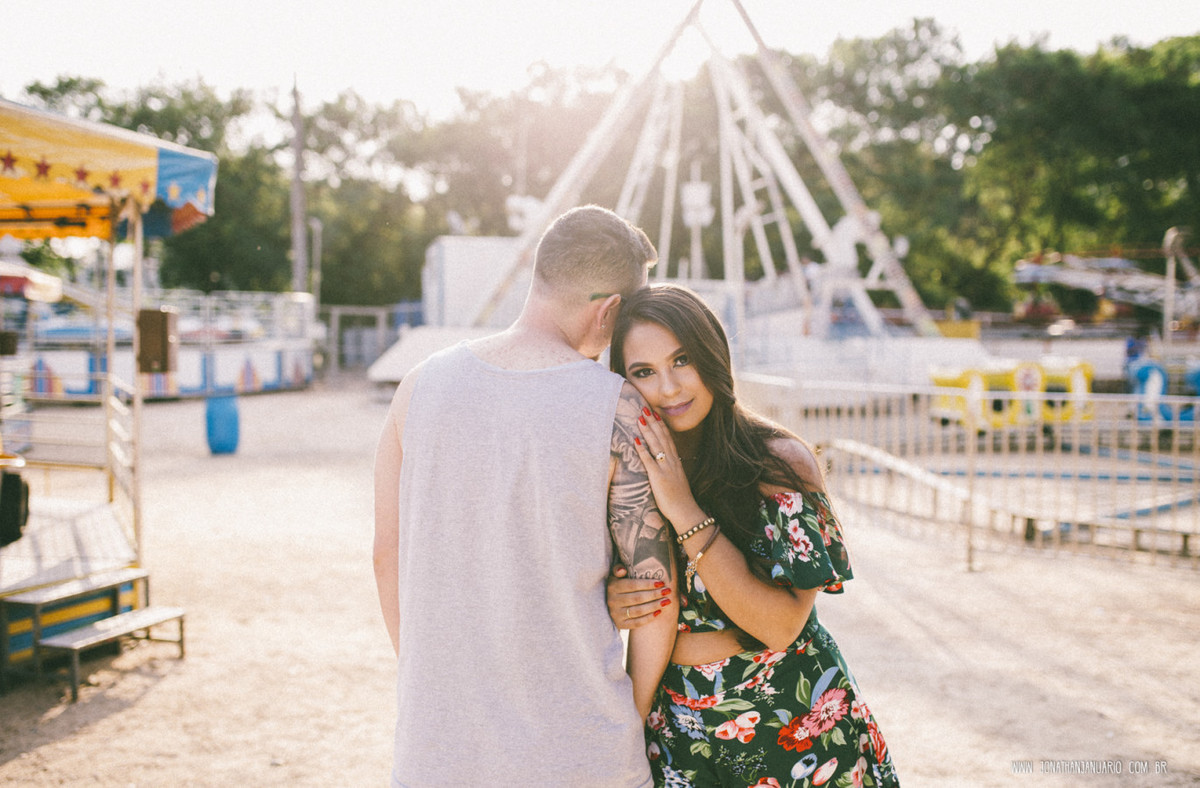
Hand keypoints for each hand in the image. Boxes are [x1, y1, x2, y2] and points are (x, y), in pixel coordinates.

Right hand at [607, 564, 672, 629]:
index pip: (632, 585)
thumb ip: (619, 569)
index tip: (661, 583)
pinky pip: (636, 623)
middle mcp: (612, 601)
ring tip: (667, 601)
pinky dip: (648, 618)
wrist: (609, 605)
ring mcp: (615, 614)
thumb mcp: (616, 575)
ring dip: (654, 606)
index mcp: (612, 586)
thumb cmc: (618, 585)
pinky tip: (659, 612)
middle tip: (668, 591)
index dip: (647, 584)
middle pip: (637, 598)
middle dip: (654, 594)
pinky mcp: (620, 624)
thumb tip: (623, 570)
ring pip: (638, 611)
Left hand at [629, 407, 702, 526]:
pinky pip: (649, 461)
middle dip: (653, 422)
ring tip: (640, 418)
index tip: (655, 414)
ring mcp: (665, 468)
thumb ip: (671, 470)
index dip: (661, 425)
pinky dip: (642, 450)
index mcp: (676, 461)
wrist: (685, 511)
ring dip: (647, 431)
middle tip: (645, 409)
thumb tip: (664, 464)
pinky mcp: (658, 477)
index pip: (668, 439)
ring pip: (656, 445)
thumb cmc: (680, 498)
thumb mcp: (677, 479)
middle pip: (662, 437)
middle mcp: (671, 461)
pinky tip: (635, 441)